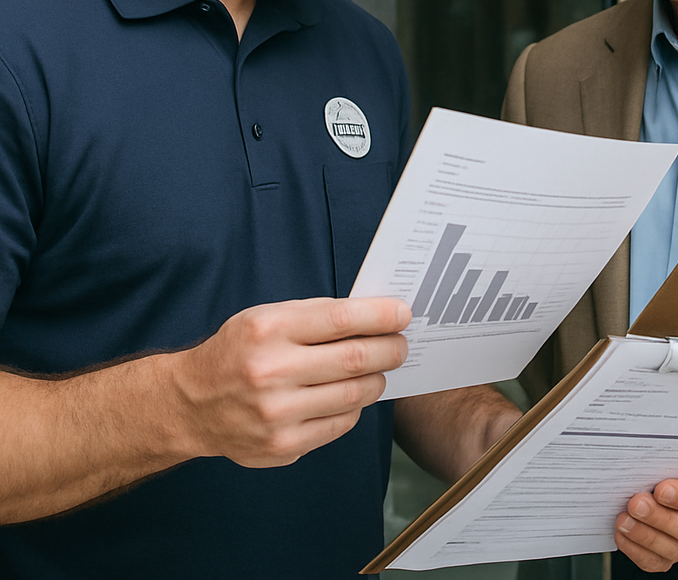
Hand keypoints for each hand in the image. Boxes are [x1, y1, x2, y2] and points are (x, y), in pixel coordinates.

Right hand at [171, 297, 410, 466]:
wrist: (190, 404)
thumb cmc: (238, 351)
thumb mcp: (267, 317)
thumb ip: (317, 316)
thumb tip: (376, 315)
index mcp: (268, 329)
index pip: (341, 319)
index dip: (381, 316)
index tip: (403, 314)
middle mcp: (271, 371)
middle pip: (355, 359)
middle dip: (390, 349)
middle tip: (401, 345)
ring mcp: (276, 414)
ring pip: (354, 395)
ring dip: (376, 380)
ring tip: (378, 369)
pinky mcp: (282, 446)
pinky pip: (340, 424)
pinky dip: (354, 407)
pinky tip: (351, 395)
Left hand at [615, 471, 677, 571]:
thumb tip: (659, 442)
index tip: (661, 489)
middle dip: (659, 518)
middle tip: (636, 503)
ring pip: (672, 550)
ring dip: (644, 535)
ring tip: (624, 519)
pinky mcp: (672, 554)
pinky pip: (656, 561)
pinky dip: (637, 550)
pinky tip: (622, 534)